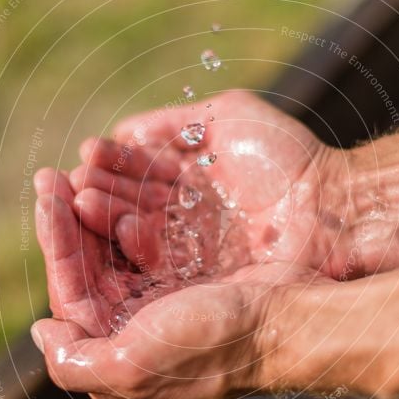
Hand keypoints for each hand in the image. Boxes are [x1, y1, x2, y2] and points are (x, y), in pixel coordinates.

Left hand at [32, 168, 330, 398]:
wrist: (285, 323)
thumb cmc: (213, 344)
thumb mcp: (132, 367)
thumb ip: (73, 362)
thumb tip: (43, 331)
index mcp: (119, 354)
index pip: (71, 294)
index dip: (56, 245)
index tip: (47, 199)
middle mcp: (137, 329)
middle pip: (91, 269)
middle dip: (70, 221)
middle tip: (52, 177)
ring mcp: (165, 300)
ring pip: (117, 249)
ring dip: (99, 208)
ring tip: (83, 168)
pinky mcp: (193, 275)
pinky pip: (153, 237)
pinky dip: (136, 207)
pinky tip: (125, 184)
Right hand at [68, 90, 352, 277]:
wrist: (332, 203)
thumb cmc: (288, 157)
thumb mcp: (229, 118)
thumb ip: (176, 121)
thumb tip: (126, 131)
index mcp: (188, 183)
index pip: (138, 174)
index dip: (113, 164)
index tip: (87, 153)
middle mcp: (183, 219)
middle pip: (129, 205)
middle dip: (99, 192)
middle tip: (67, 183)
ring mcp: (189, 251)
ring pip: (135, 235)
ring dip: (104, 218)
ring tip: (78, 201)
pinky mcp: (198, 280)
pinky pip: (156, 263)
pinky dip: (131, 245)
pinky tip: (111, 225)